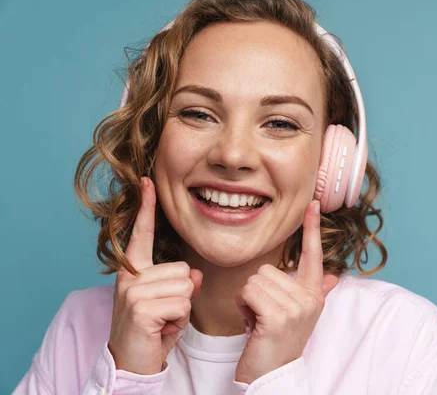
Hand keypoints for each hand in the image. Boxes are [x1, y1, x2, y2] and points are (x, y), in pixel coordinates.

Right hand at [107, 177, 202, 374]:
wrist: (133, 364)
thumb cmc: (153, 332)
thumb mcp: (172, 304)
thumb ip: (184, 284)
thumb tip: (196, 275)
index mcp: (135, 270)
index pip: (143, 234)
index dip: (146, 207)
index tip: (147, 180)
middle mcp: (130, 275)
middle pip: (185, 269)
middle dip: (184, 296)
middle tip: (165, 314)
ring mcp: (133, 290)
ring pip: (186, 286)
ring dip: (182, 309)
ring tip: (163, 322)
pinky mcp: (140, 307)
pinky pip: (182, 304)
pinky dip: (179, 320)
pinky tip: (161, 329)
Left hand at [234, 200, 338, 383]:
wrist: (272, 376)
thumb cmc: (277, 342)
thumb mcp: (298, 314)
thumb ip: (315, 291)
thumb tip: (333, 277)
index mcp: (315, 294)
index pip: (314, 255)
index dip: (311, 229)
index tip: (311, 204)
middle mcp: (310, 298)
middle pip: (268, 269)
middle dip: (257, 290)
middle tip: (265, 315)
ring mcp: (296, 307)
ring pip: (256, 280)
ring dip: (249, 300)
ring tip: (259, 320)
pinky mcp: (279, 316)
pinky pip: (249, 292)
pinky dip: (243, 307)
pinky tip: (253, 325)